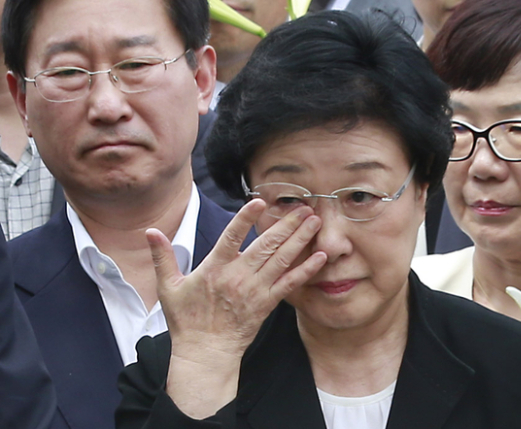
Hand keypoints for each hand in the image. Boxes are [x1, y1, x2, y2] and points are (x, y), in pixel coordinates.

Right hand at [146, 199, 325, 416]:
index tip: (260, 201)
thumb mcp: (169, 287)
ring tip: (315, 222)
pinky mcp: (267, 304)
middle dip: (286, 224)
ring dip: (300, 240)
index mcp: (215, 268)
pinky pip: (290, 284)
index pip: (232, 237)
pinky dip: (305, 270)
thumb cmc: (187, 320)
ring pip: (282, 260)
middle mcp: (238, 276)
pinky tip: (319, 257)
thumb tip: (150, 231)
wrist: (205, 353)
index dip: (246, 218)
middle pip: (266, 245)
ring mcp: (255, 290)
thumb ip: (163, 257)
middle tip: (304, 207)